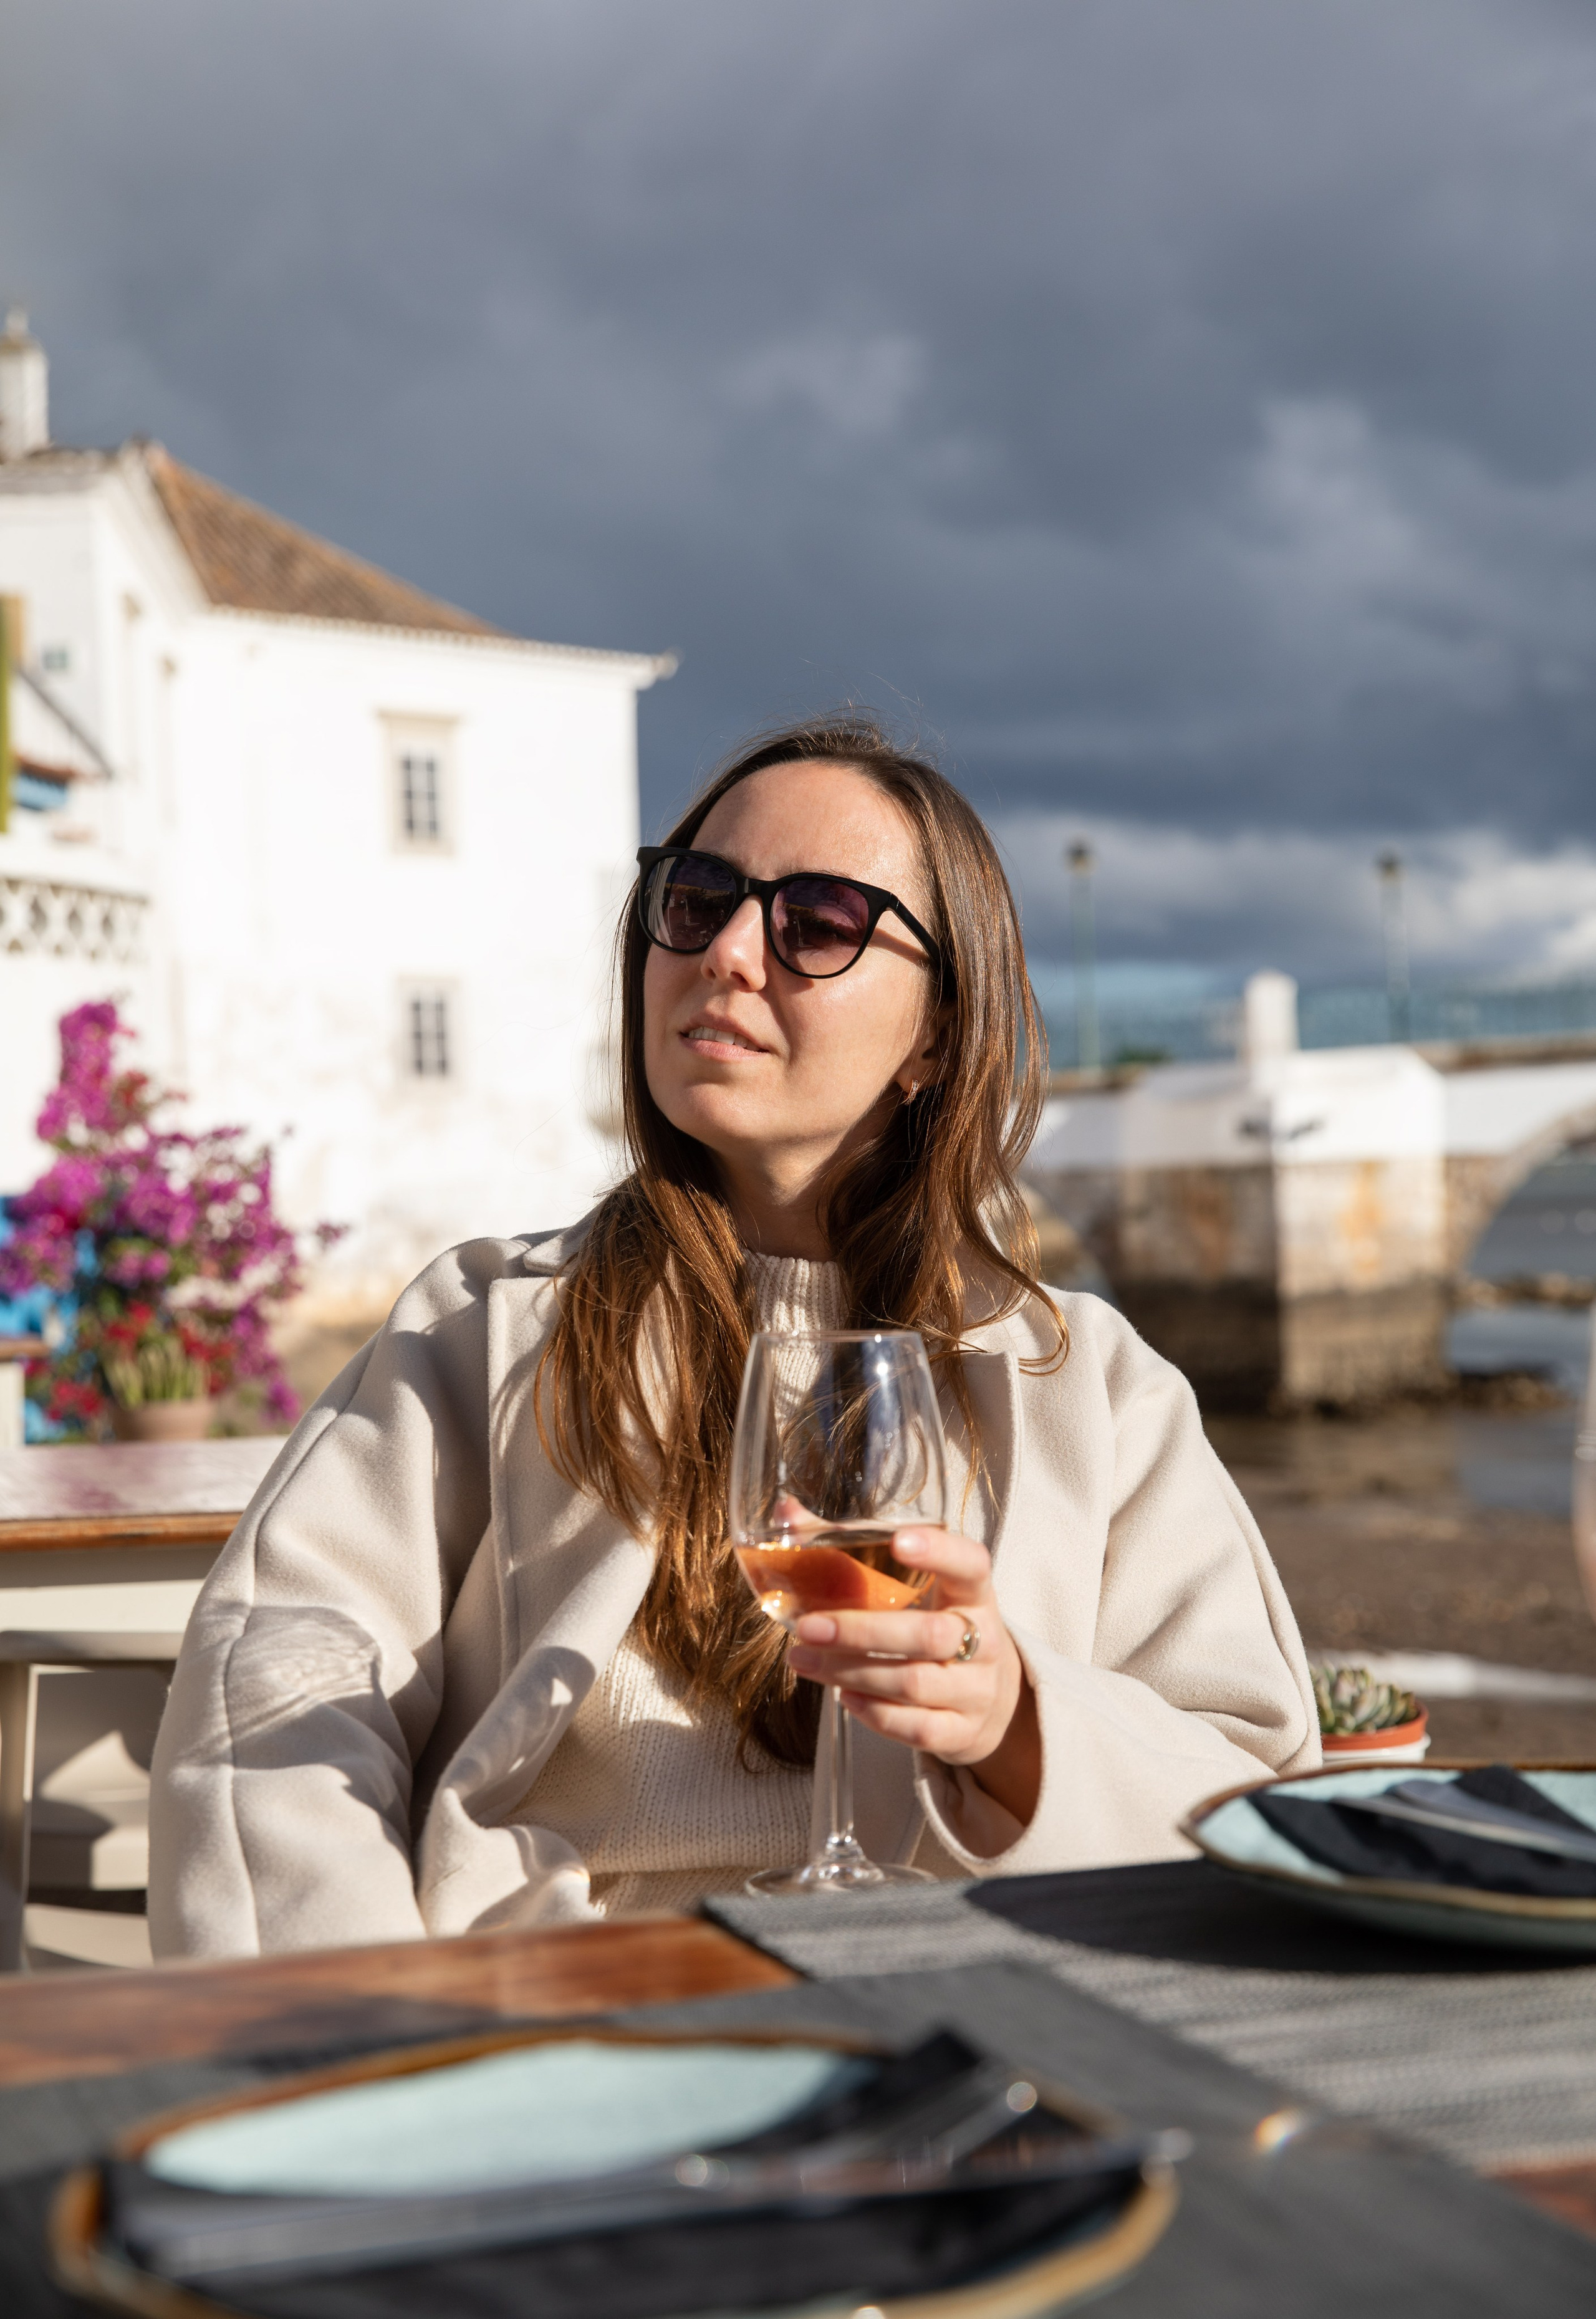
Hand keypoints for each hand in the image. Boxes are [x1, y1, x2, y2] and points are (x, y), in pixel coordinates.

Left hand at [786, 1528, 1040, 1827]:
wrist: (993, 1697)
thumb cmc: (938, 1624)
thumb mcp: (920, 1588)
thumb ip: (855, 1547)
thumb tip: (786, 1512)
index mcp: (973, 1592)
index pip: (970, 1564)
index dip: (939, 1551)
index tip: (898, 1540)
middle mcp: (985, 1639)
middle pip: (928, 1634)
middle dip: (862, 1631)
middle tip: (807, 1626)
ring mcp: (978, 1690)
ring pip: (913, 1683)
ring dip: (850, 1672)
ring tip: (802, 1659)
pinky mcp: (963, 1732)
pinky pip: (918, 1728)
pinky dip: (874, 1713)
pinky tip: (843, 1695)